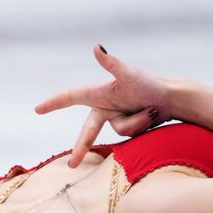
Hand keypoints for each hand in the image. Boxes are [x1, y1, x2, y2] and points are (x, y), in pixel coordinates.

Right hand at [34, 46, 174, 166]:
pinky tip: (152, 117)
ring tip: (151, 111)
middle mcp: (105, 107)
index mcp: (100, 94)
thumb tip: (96, 47)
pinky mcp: (128, 128)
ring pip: (119, 132)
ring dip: (137, 123)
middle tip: (72, 165)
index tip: (37, 109)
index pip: (71, 97)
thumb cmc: (152, 84)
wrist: (175, 99)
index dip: (54, 103)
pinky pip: (129, 137)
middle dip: (81, 147)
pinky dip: (142, 127)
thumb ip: (111, 63)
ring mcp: (116, 119)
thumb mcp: (130, 75)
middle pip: (88, 130)